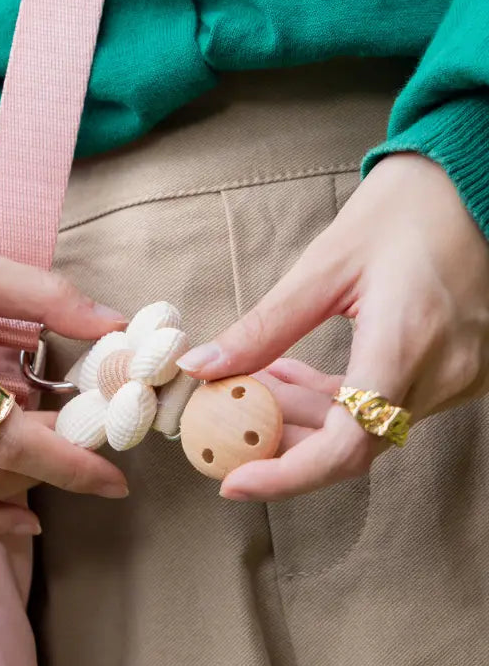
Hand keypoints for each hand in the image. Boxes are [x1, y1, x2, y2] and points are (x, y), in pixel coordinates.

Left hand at [177, 153, 488, 500]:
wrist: (472, 182)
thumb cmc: (402, 210)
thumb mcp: (323, 265)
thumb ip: (264, 328)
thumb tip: (203, 368)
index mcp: (407, 344)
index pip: (346, 447)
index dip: (285, 476)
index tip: (233, 483)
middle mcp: (442, 373)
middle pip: (352, 444)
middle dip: (283, 442)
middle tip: (226, 424)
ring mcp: (458, 378)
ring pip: (369, 429)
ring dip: (306, 418)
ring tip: (253, 386)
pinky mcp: (460, 373)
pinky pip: (390, 407)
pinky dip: (338, 402)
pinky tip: (293, 376)